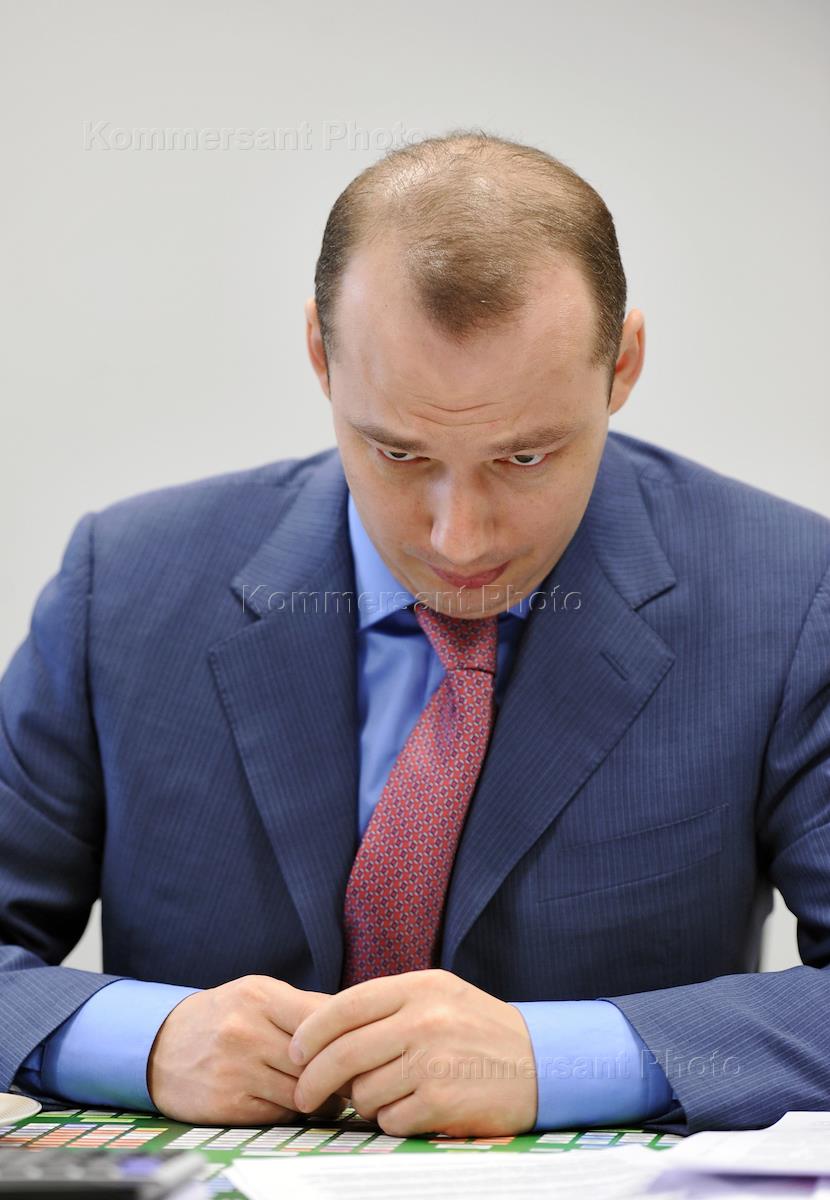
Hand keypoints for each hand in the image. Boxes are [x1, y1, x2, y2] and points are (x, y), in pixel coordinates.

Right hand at [147, 975, 350, 1124]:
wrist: (160, 1046)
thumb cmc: (222, 1016)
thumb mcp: (257, 993)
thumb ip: (302, 1006)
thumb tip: (355, 1023)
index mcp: (260, 996)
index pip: (322, 1017)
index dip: (347, 1036)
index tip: (359, 1045)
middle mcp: (246, 1031)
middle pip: (316, 1060)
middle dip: (340, 1072)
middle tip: (355, 1076)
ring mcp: (236, 1070)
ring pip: (302, 1092)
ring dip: (322, 1098)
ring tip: (330, 1093)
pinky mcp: (228, 1104)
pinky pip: (280, 1114)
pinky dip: (294, 1111)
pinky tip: (296, 1102)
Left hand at [288, 969, 536, 1136]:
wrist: (542, 1063)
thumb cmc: (478, 1030)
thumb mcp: (438, 997)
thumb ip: (387, 1007)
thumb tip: (322, 1033)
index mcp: (419, 986)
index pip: (344, 1006)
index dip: (310, 1032)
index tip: (294, 1052)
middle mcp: (424, 1019)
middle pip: (343, 1053)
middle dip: (314, 1079)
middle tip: (304, 1095)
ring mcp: (433, 1060)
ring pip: (363, 1091)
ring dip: (364, 1101)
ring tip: (387, 1094)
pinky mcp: (443, 1100)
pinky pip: (390, 1119)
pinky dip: (392, 1120)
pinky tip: (412, 1109)